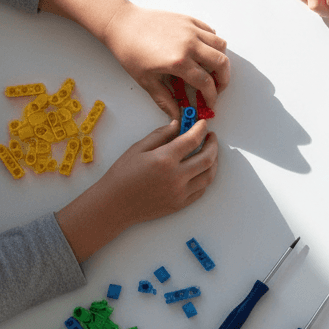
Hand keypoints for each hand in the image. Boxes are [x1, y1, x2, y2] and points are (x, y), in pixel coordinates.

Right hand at [56, 119, 217, 261]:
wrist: (114, 205)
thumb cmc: (122, 175)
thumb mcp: (138, 148)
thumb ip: (160, 135)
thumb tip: (177, 125)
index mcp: (164, 159)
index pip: (193, 140)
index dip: (201, 129)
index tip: (203, 123)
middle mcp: (176, 177)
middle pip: (207, 158)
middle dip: (213, 144)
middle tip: (210, 137)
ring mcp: (180, 193)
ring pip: (209, 175)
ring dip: (213, 161)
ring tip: (210, 153)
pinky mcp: (180, 204)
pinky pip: (201, 189)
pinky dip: (205, 177)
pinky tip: (201, 170)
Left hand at [100, 2, 229, 117]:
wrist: (122, 24)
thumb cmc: (130, 51)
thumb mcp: (146, 80)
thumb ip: (165, 100)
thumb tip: (176, 115)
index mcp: (178, 62)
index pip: (206, 83)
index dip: (212, 96)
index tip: (210, 103)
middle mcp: (190, 44)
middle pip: (221, 63)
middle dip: (223, 80)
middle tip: (216, 88)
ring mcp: (191, 30)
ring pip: (220, 45)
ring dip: (220, 60)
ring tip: (211, 69)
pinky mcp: (189, 20)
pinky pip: (210, 32)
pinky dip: (212, 43)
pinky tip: (202, 51)